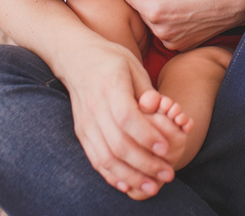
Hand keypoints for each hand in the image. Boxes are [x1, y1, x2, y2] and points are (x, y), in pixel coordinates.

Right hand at [62, 40, 177, 196]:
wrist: (76, 59)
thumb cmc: (111, 60)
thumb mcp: (133, 65)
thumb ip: (146, 90)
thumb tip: (158, 108)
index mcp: (110, 87)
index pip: (127, 118)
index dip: (147, 136)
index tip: (167, 149)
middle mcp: (93, 108)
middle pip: (117, 143)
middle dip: (145, 163)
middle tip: (168, 173)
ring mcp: (85, 123)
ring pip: (105, 157)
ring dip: (130, 176)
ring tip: (152, 186)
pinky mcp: (82, 133)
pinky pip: (95, 160)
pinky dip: (112, 175)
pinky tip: (129, 185)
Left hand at [116, 0, 244, 51]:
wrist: (234, 2)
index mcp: (155, 10)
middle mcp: (159, 30)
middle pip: (140, 11)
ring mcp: (170, 41)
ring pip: (152, 23)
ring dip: (153, 11)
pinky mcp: (181, 47)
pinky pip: (165, 33)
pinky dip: (165, 23)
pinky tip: (176, 11)